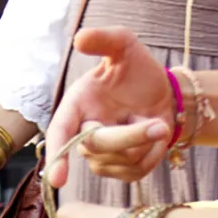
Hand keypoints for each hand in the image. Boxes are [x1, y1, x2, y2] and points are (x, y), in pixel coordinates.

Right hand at [45, 27, 173, 187]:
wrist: (160, 92)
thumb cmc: (136, 69)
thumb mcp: (124, 45)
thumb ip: (104, 39)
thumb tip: (80, 38)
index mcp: (76, 106)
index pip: (60, 133)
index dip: (57, 155)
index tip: (57, 179)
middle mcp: (83, 135)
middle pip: (99, 147)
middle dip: (131, 135)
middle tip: (158, 124)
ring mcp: (101, 157)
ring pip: (122, 160)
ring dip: (146, 139)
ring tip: (146, 118)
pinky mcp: (120, 171)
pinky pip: (137, 171)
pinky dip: (153, 153)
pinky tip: (151, 136)